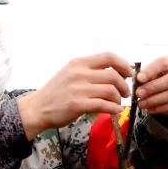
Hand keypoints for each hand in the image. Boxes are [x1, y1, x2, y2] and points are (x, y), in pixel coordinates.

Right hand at [17, 52, 132, 138]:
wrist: (38, 108)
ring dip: (118, 99)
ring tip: (117, 103)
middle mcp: (79, 73)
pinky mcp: (76, 105)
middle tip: (125, 93)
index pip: (109, 57)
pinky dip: (113, 109)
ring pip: (110, 91)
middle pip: (113, 76)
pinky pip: (103, 105)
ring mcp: (77, 89)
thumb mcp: (71, 73)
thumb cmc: (57, 92)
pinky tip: (115, 111)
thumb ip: (90, 71)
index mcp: (79, 63)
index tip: (129, 74)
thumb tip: (115, 73)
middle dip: (124, 86)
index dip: (124, 65)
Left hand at [135, 55, 167, 114]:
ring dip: (154, 100)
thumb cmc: (157, 75)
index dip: (151, 71)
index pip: (164, 63)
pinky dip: (159, 108)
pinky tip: (149, 108)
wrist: (166, 85)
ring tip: (141, 103)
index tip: (139, 78)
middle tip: (139, 93)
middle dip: (152, 88)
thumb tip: (137, 81)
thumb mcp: (150, 70)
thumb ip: (144, 75)